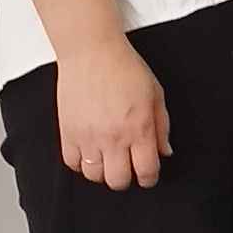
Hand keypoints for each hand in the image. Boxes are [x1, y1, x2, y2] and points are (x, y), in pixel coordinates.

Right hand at [54, 38, 171, 190]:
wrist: (92, 51)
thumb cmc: (124, 67)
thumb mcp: (155, 94)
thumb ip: (162, 126)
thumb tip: (165, 151)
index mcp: (139, 128)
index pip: (146, 171)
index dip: (150, 178)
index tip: (147, 173)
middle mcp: (113, 137)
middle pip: (118, 181)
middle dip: (126, 178)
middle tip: (127, 165)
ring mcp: (88, 136)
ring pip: (94, 176)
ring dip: (103, 171)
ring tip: (107, 156)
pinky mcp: (67, 132)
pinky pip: (71, 163)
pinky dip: (80, 162)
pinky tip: (89, 150)